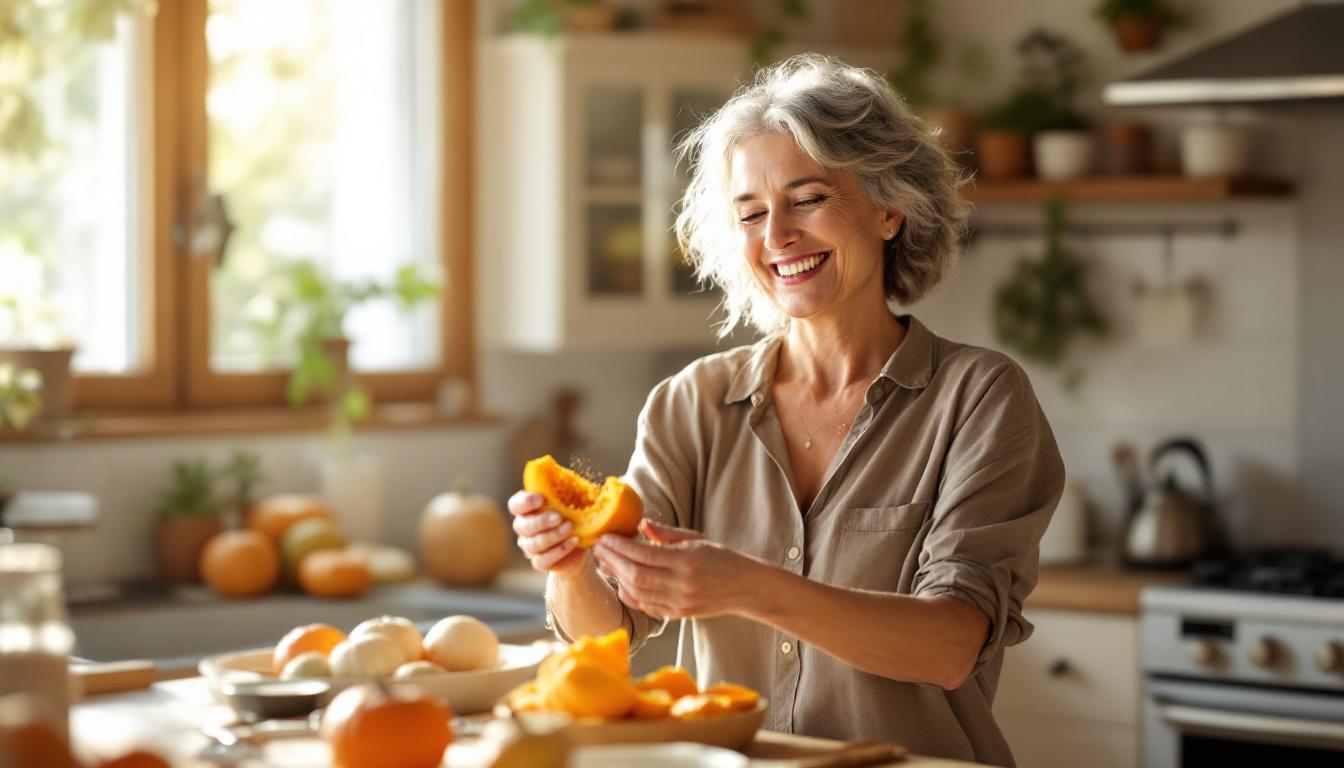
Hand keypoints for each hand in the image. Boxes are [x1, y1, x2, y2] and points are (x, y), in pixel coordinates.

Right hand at [507, 490, 585, 573]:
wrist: (580, 542)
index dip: (525, 502)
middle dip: (541, 521)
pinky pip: (542, 560)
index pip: (515, 505)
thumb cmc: (574, 515)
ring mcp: (529, 547)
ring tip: (570, 528)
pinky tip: (573, 542)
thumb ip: (571, 491)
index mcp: (527, 509)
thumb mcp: (575, 501)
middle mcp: (523, 528)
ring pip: (533, 544)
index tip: (541, 499)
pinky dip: (559, 551)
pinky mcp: (539, 562)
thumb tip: (576, 481)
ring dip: (552, 536)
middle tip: (559, 517)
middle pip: (523, 526)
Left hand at [591, 519, 759, 619]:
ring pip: (637, 593)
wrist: (745, 588)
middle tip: (598, 548)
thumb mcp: (697, 539)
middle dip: (612, 561)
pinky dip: (630, 594)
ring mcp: (679, 603)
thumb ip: (667, 534)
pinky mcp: (678, 615)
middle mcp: (681, 584)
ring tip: (606, 563)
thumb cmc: (721, 558)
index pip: (643, 554)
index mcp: (687, 560)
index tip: (605, 537)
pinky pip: (646, 606)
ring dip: (617, 578)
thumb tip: (642, 525)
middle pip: (635, 575)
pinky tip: (622, 582)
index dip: (620, 546)